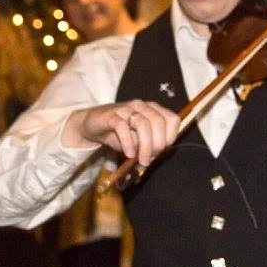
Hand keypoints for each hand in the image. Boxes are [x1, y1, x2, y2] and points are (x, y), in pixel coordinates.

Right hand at [64, 100, 179, 165]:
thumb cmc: (119, 133)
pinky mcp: (111, 115)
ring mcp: (126, 108)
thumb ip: (149, 146)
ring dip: (145, 146)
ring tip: (141, 160)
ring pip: (143, 124)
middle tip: (150, 159)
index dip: (170, 137)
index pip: (172, 120)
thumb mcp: (138, 141)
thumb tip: (155, 157)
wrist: (93, 126)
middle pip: (158, 122)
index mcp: (153, 110)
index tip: (162, 151)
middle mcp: (142, 106)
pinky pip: (123, 127)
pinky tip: (129, 154)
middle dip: (157, 144)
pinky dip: (128, 142)